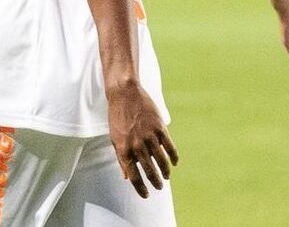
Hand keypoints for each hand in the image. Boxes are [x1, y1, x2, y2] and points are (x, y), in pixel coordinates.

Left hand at [107, 80, 177, 197]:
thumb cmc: (117, 116)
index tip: (146, 195)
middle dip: (155, 182)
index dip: (141, 188)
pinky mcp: (159, 128)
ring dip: (165, 172)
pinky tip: (174, 162)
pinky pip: (170, 147)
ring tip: (166, 177)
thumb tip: (126, 177)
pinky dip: (173, 157)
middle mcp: (137, 145)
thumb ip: (121, 158)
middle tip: (159, 187)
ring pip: (161, 161)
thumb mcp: (114, 138)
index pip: (134, 176)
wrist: (124, 93)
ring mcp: (149, 136)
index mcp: (124, 149)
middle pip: (150, 171)